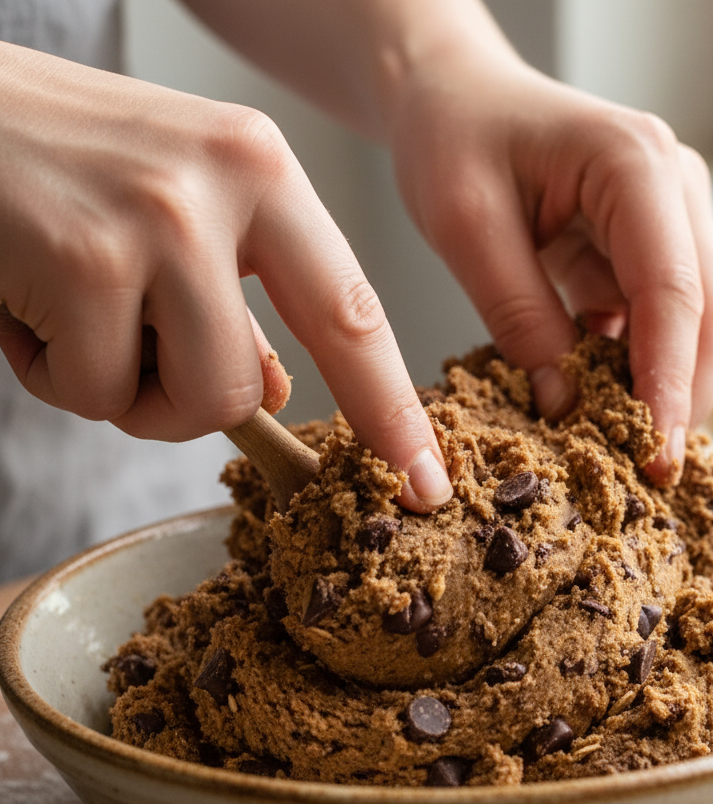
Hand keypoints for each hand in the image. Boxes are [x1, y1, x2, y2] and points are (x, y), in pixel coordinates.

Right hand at [0, 43, 450, 510]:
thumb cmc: (64, 166)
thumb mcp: (178, 211)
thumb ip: (237, 305)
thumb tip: (268, 392)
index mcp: (264, 172)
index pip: (355, 313)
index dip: (392, 410)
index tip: (425, 480)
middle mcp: (226, 187)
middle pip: (255, 386)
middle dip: (196, 410)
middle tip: (142, 370)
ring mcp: (157, 221)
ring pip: (183, 401)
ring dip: (120, 390)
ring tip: (71, 313)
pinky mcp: (81, 258)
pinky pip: (93, 392)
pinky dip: (52, 373)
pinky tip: (24, 300)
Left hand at [389, 55, 712, 484]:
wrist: (456, 98)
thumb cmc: (453, 137)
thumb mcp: (464, 224)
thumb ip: (517, 314)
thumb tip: (564, 404)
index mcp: (636, 164)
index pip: (673, 291)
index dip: (669, 382)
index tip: (655, 455)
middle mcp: (676, 190)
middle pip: (709, 318)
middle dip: (682, 400)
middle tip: (642, 476)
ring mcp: (674, 220)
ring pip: (700, 329)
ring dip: (666, 392)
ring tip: (618, 448)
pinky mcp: (652, 250)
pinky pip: (664, 325)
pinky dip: (640, 371)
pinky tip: (601, 403)